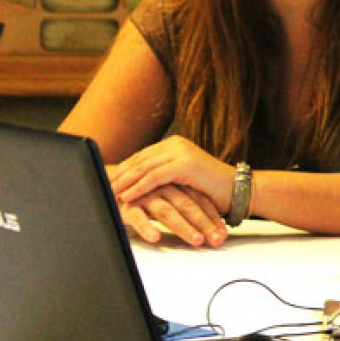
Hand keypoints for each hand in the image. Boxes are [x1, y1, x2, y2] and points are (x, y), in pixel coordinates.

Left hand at [110, 136, 234, 212]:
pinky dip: (138, 187)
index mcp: (174, 145)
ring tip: (108, 192)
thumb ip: (164, 177)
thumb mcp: (184, 180)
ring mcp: (181, 152)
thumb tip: (139, 186)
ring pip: (143, 167)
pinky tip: (127, 196)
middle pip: (138, 159)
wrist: (239, 191)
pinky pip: (154, 177)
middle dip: (118, 175)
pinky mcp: (185, 164)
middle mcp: (176, 144)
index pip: (140, 157)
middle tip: (100, 186)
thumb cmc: (213, 191)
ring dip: (123, 181)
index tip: (106, 181)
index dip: (122, 169)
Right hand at [121, 184, 227, 246]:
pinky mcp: (128, 205)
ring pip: (167, 211)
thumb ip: (187, 210)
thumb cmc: (147, 194)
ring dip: (183, 227)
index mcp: (176, 184)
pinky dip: (147, 227)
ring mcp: (146, 195)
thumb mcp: (170, 199)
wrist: (114, 182)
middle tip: (215, 239)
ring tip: (196, 240)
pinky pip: (138, 217)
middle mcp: (163, 187)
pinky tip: (156, 237)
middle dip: (204, 224)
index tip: (222, 235)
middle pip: (187, 205)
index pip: (199, 201)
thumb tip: (212, 231)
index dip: (212, 218)